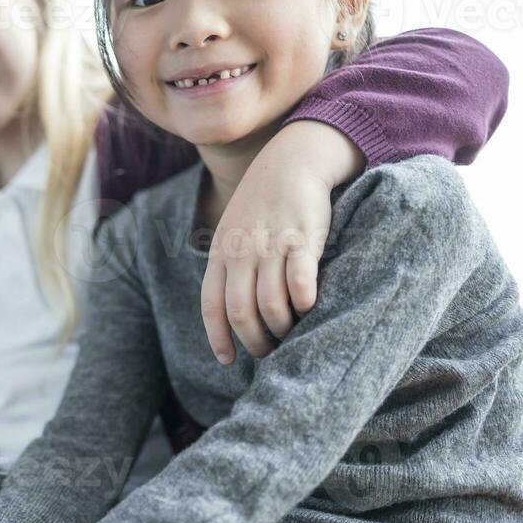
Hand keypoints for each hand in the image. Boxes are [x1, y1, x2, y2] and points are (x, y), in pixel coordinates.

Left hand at [201, 120, 364, 362]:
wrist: (291, 161)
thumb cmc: (263, 204)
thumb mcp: (234, 231)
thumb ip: (230, 266)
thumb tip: (233, 310)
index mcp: (221, 253)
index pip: (212, 305)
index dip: (218, 337)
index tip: (227, 360)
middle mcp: (241, 252)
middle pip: (241, 312)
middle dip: (254, 341)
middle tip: (269, 353)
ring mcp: (270, 245)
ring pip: (270, 304)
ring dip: (281, 328)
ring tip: (291, 334)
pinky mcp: (301, 239)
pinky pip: (300, 282)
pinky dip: (304, 303)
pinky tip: (310, 308)